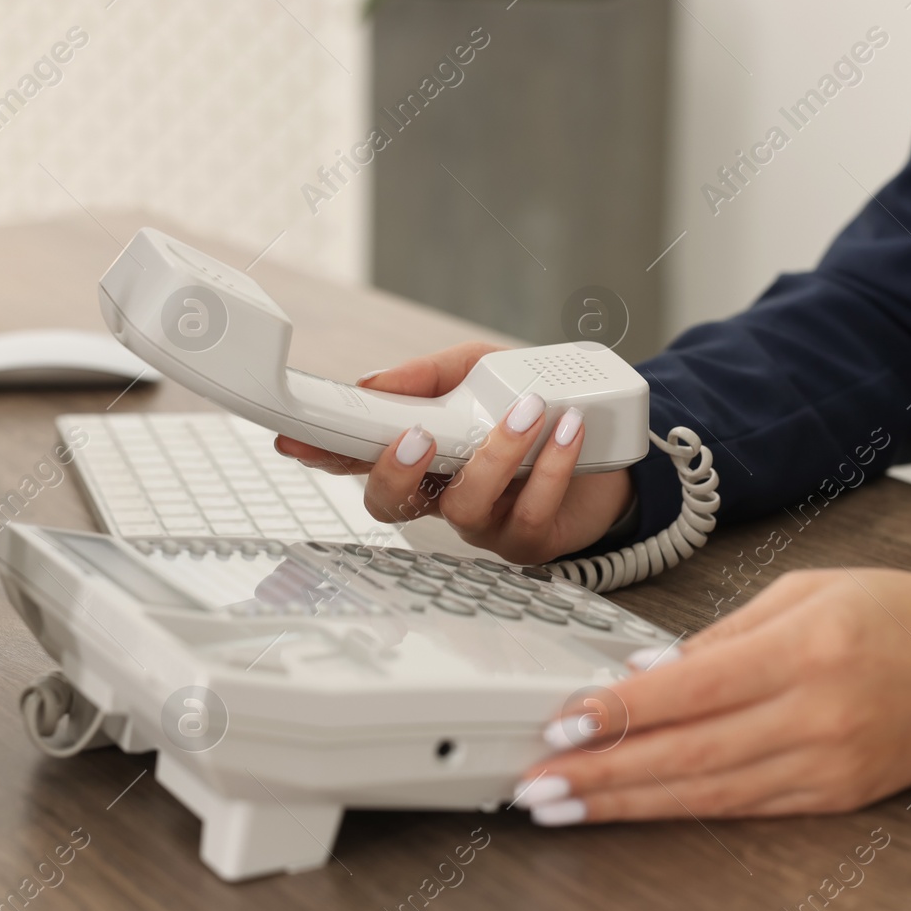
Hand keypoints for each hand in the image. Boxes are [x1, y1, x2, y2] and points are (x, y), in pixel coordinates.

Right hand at [274, 341, 634, 562]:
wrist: (616, 439)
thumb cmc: (535, 406)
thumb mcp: (480, 369)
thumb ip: (427, 375)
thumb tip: (371, 384)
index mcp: (421, 456)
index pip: (358, 458)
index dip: (321, 454)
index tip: (294, 439)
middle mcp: (442, 495)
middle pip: (392, 503)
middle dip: (395, 471)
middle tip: (418, 434)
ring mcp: (484, 524)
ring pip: (465, 504)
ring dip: (494, 454)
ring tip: (529, 411)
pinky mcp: (531, 541)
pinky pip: (529, 511)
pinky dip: (549, 467)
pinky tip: (568, 432)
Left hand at [512, 569, 910, 823]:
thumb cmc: (896, 613)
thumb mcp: (805, 591)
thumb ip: (720, 634)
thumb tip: (643, 670)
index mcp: (804, 649)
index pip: (689, 689)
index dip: (618, 711)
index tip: (560, 721)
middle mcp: (815, 714)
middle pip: (686, 753)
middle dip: (601, 772)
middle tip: (536, 783)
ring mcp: (827, 764)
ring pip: (707, 793)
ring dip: (626, 803)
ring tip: (562, 808)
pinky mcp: (835, 798)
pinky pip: (744, 808)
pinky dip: (681, 810)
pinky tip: (632, 809)